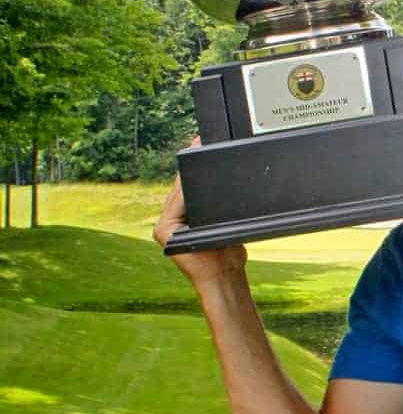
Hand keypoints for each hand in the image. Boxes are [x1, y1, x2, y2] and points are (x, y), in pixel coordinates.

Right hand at [152, 138, 246, 286]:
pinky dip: (184, 194)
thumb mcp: (225, 223)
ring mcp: (164, 226)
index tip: (200, 141)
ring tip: (196, 151)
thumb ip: (217, 204)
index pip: (187, 187)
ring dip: (187, 176)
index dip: (193, 165)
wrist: (225, 275)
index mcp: (183, 217)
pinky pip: (175, 206)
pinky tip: (191, 180)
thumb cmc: (229, 252)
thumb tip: (228, 179)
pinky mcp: (162, 232)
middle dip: (189, 164)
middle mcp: (171, 220)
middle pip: (181, 187)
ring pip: (178, 194)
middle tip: (199, 139)